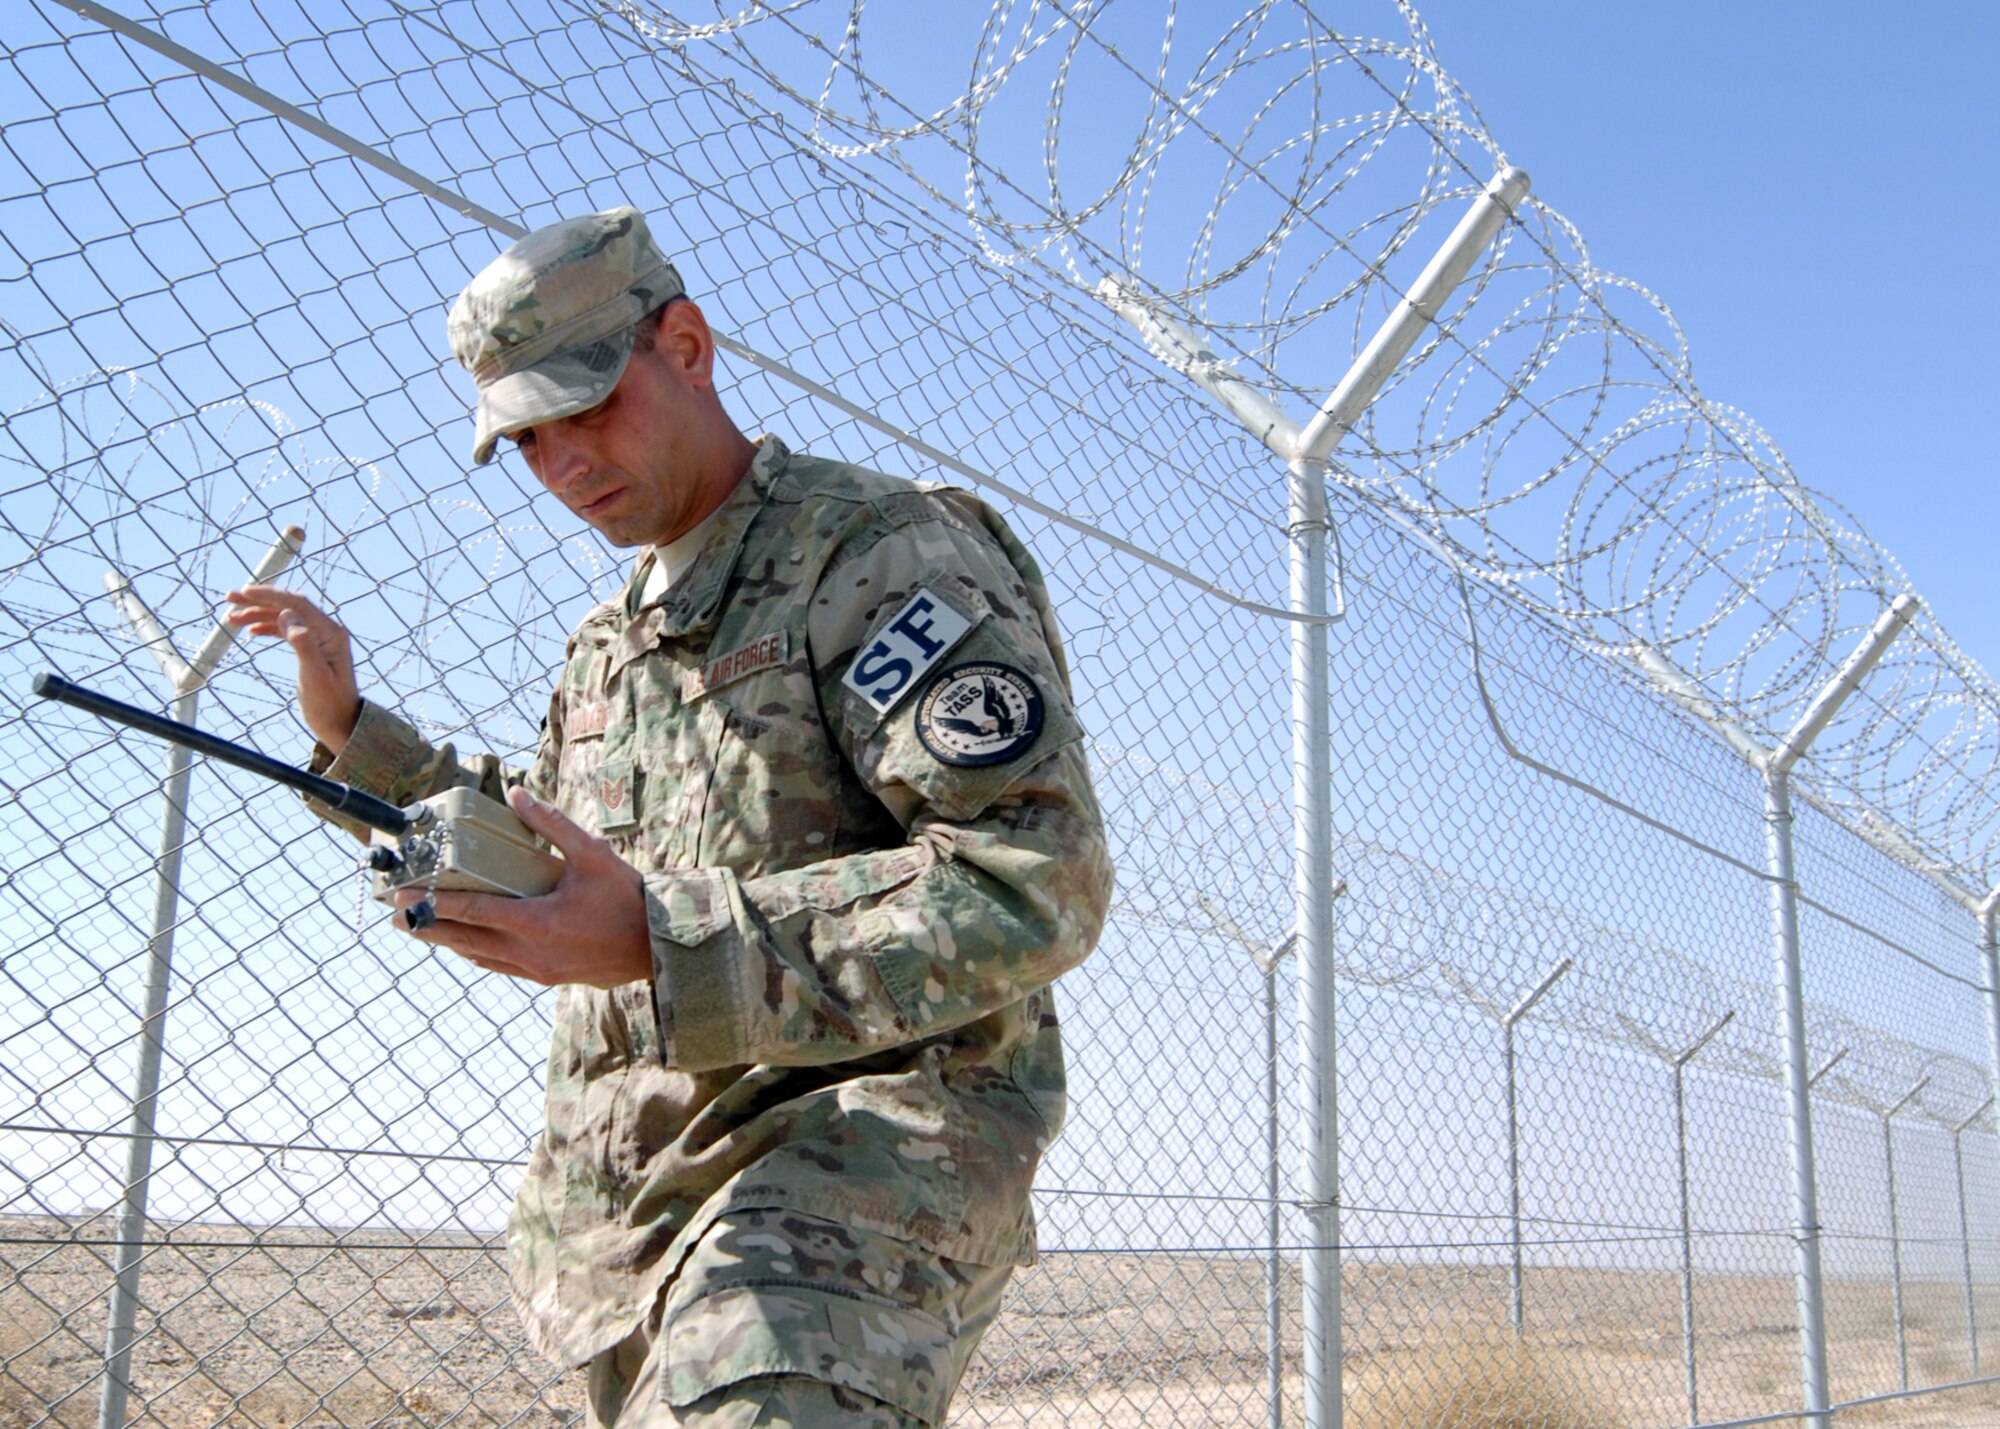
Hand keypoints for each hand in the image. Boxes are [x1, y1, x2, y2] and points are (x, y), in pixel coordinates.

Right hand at [224, 585, 360, 752]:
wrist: (340, 725)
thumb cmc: (329, 704)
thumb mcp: (314, 676)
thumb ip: (303, 643)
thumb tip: (287, 613)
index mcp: (330, 632)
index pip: (297, 604)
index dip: (269, 595)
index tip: (243, 592)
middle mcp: (327, 631)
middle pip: (289, 606)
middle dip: (259, 600)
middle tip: (229, 598)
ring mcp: (320, 639)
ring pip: (285, 618)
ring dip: (259, 614)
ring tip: (231, 617)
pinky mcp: (312, 649)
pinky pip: (287, 631)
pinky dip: (268, 627)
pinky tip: (251, 630)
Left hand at [394, 787, 652, 987]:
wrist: (658, 947)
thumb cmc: (626, 898)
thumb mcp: (592, 854)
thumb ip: (551, 824)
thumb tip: (516, 794)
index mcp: (537, 921)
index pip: (473, 911)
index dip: (434, 902)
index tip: (404, 894)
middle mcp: (530, 951)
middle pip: (464, 940)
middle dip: (427, 926)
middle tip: (396, 914)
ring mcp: (536, 969)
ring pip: (478, 957)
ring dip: (448, 942)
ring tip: (422, 928)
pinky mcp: (546, 978)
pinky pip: (498, 966)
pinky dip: (476, 953)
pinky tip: (467, 944)